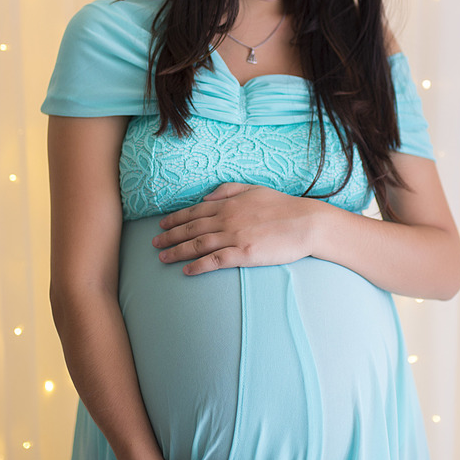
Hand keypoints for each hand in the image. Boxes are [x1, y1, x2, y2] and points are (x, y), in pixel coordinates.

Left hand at [153, 183, 319, 274]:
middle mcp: (227, 219)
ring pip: (198, 244)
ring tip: (162, 258)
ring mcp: (235, 236)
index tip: (162, 225)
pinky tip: (186, 270)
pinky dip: (198, 266)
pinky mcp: (244, 254)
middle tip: (154, 243)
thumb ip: (228, 190)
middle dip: (169, 236)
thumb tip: (206, 197)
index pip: (194, 211)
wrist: (305, 222)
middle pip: (191, 228)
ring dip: (177, 251)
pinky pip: (215, 261)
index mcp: (228, 204)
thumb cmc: (282, 206)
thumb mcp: (253, 189)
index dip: (175, 219)